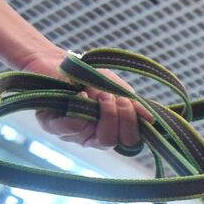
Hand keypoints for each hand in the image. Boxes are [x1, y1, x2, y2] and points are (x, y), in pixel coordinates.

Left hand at [13, 45, 149, 149]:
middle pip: (111, 143)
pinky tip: (79, 95)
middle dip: (118, 118)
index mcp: (110, 129)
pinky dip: (80, 109)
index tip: (129, 103)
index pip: (129, 141)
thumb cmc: (88, 76)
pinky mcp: (51, 125)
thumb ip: (133, 105)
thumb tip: (152, 119)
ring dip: (102, 111)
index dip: (133, 126)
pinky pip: (73, 128)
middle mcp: (91, 136)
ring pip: (95, 138)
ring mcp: (71, 134)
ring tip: (98, 92)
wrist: (58, 60)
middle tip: (115, 97)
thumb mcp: (117, 89)